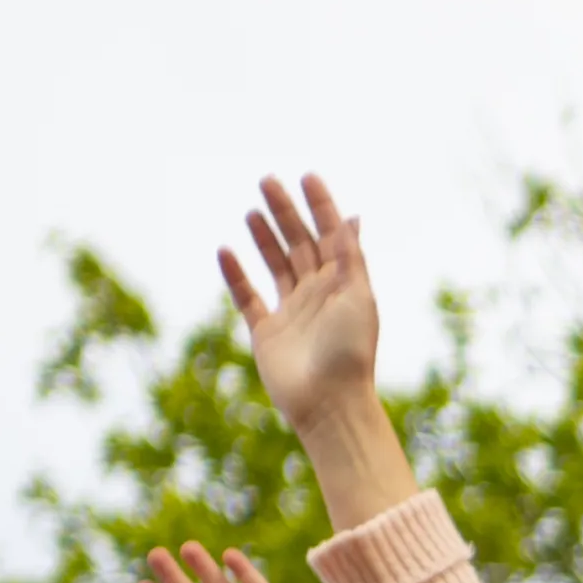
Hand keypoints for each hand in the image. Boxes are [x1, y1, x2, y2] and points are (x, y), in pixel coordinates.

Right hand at [217, 177, 416, 519]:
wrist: (328, 405)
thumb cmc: (349, 352)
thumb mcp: (357, 298)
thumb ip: (350, 257)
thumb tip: (353, 217)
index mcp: (344, 285)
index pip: (331, 236)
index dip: (321, 206)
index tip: (307, 177)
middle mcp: (319, 295)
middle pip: (300, 244)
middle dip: (286, 213)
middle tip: (268, 181)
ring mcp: (292, 313)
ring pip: (276, 265)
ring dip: (265, 238)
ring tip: (254, 209)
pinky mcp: (267, 334)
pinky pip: (248, 298)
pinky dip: (236, 275)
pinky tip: (225, 250)